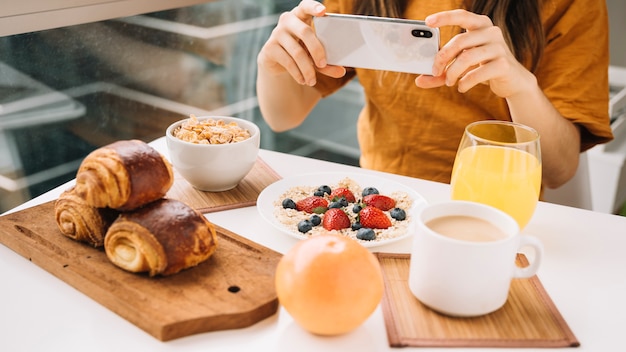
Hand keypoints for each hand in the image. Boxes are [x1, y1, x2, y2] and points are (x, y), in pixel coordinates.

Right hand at [257, 0, 345, 85]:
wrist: (276, 62)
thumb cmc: (300, 52)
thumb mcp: (313, 55)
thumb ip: (327, 62)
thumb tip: (341, 71)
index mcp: (301, 16)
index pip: (305, 6)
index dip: (313, 7)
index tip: (323, 11)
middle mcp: (287, 21)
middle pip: (305, 32)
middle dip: (317, 50)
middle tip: (323, 64)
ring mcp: (277, 33)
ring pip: (297, 52)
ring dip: (307, 69)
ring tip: (312, 81)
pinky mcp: (270, 48)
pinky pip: (288, 62)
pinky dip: (298, 73)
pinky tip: (303, 80)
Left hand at [415, 9, 534, 97]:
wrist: (512, 81)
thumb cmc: (483, 69)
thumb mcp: (461, 67)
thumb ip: (441, 72)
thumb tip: (419, 81)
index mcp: (480, 26)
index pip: (462, 15)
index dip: (445, 17)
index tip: (428, 21)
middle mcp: (492, 32)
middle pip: (460, 41)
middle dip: (443, 57)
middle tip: (435, 71)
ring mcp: (499, 47)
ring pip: (467, 57)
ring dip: (452, 72)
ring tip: (449, 82)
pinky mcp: (504, 64)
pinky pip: (478, 72)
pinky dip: (465, 82)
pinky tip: (461, 87)